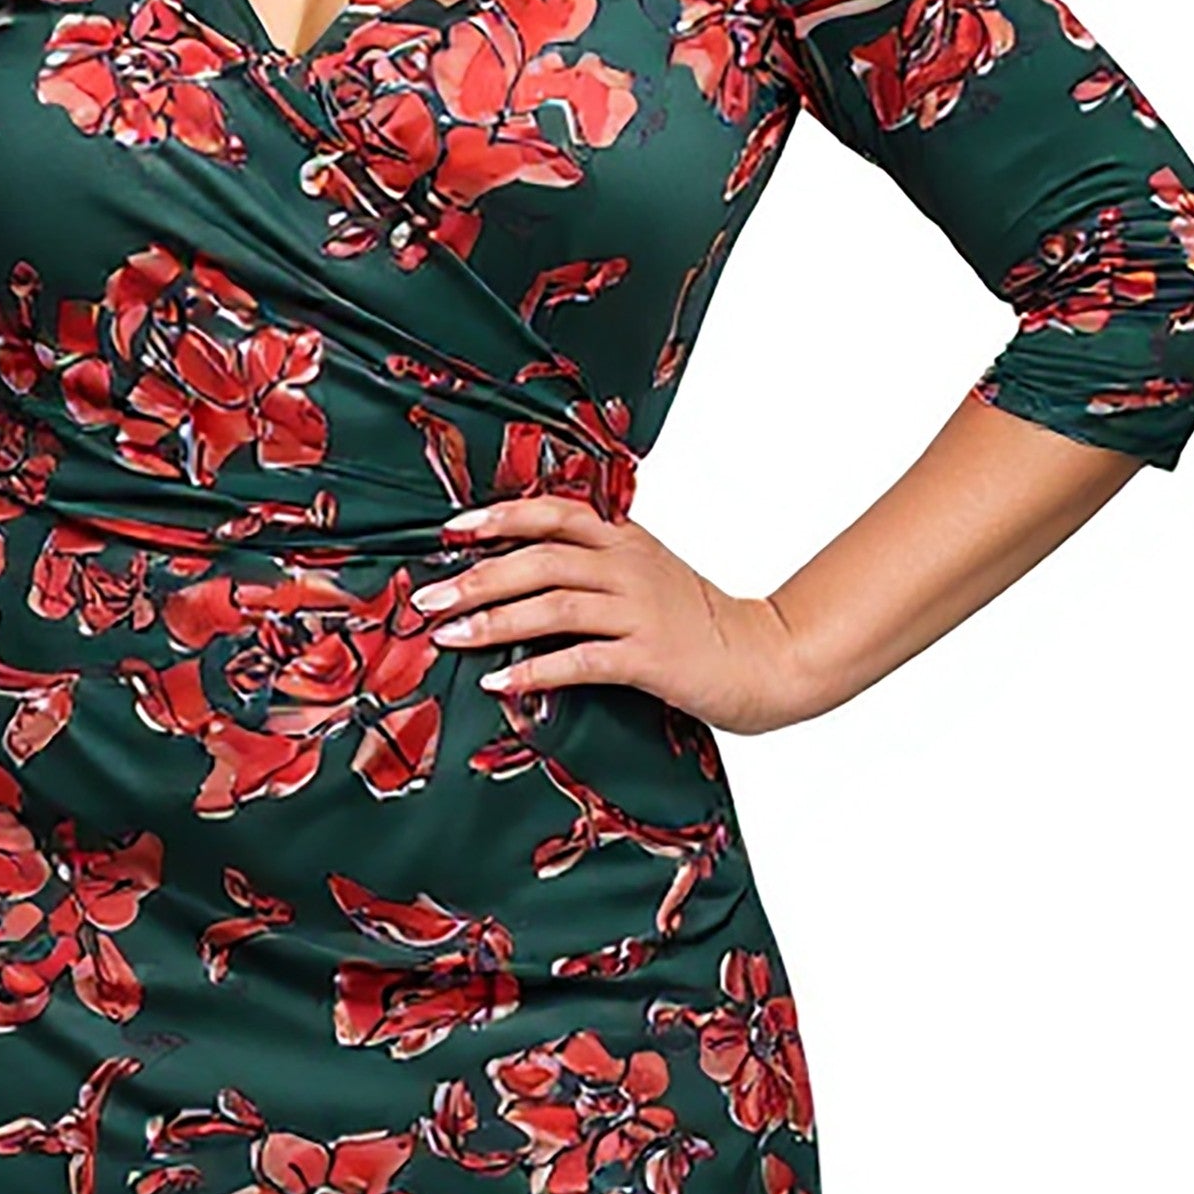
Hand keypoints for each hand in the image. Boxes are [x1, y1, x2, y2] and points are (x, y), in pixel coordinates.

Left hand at [412, 493, 819, 734]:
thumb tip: (528, 568)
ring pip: (552, 605)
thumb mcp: (651, 574)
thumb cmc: (701, 621)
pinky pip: (580, 660)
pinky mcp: (649, 657)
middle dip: (476, 575)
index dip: (501, 516)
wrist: (765, 657)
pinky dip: (534, 669)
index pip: (555, 512)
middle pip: (540, 558)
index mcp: (626, 540)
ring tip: (447, 636)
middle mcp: (629, 567)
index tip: (452, 529)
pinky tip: (498, 681)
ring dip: (493, 620)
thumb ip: (599, 562)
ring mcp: (639, 612)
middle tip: (427, 598)